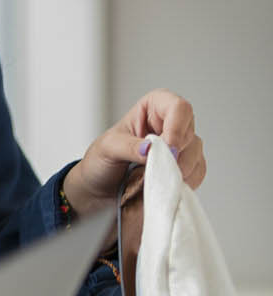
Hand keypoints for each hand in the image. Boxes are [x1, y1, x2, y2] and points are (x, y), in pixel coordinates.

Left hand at [61, 89, 206, 218]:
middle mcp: (171, 123)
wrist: (99, 188)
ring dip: (177, 171)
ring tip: (151, 179)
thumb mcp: (108, 148)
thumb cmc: (101, 160)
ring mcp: (181, 146)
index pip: (178, 107)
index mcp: (153, 107)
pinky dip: (184, 181)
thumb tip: (151, 149)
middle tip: (155, 170)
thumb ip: (129, 146)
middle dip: (175, 155)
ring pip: (195, 154)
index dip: (177, 128)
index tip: (167, 150)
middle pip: (189, 133)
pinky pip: (197, 172)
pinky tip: (163, 185)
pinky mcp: (186, 167)